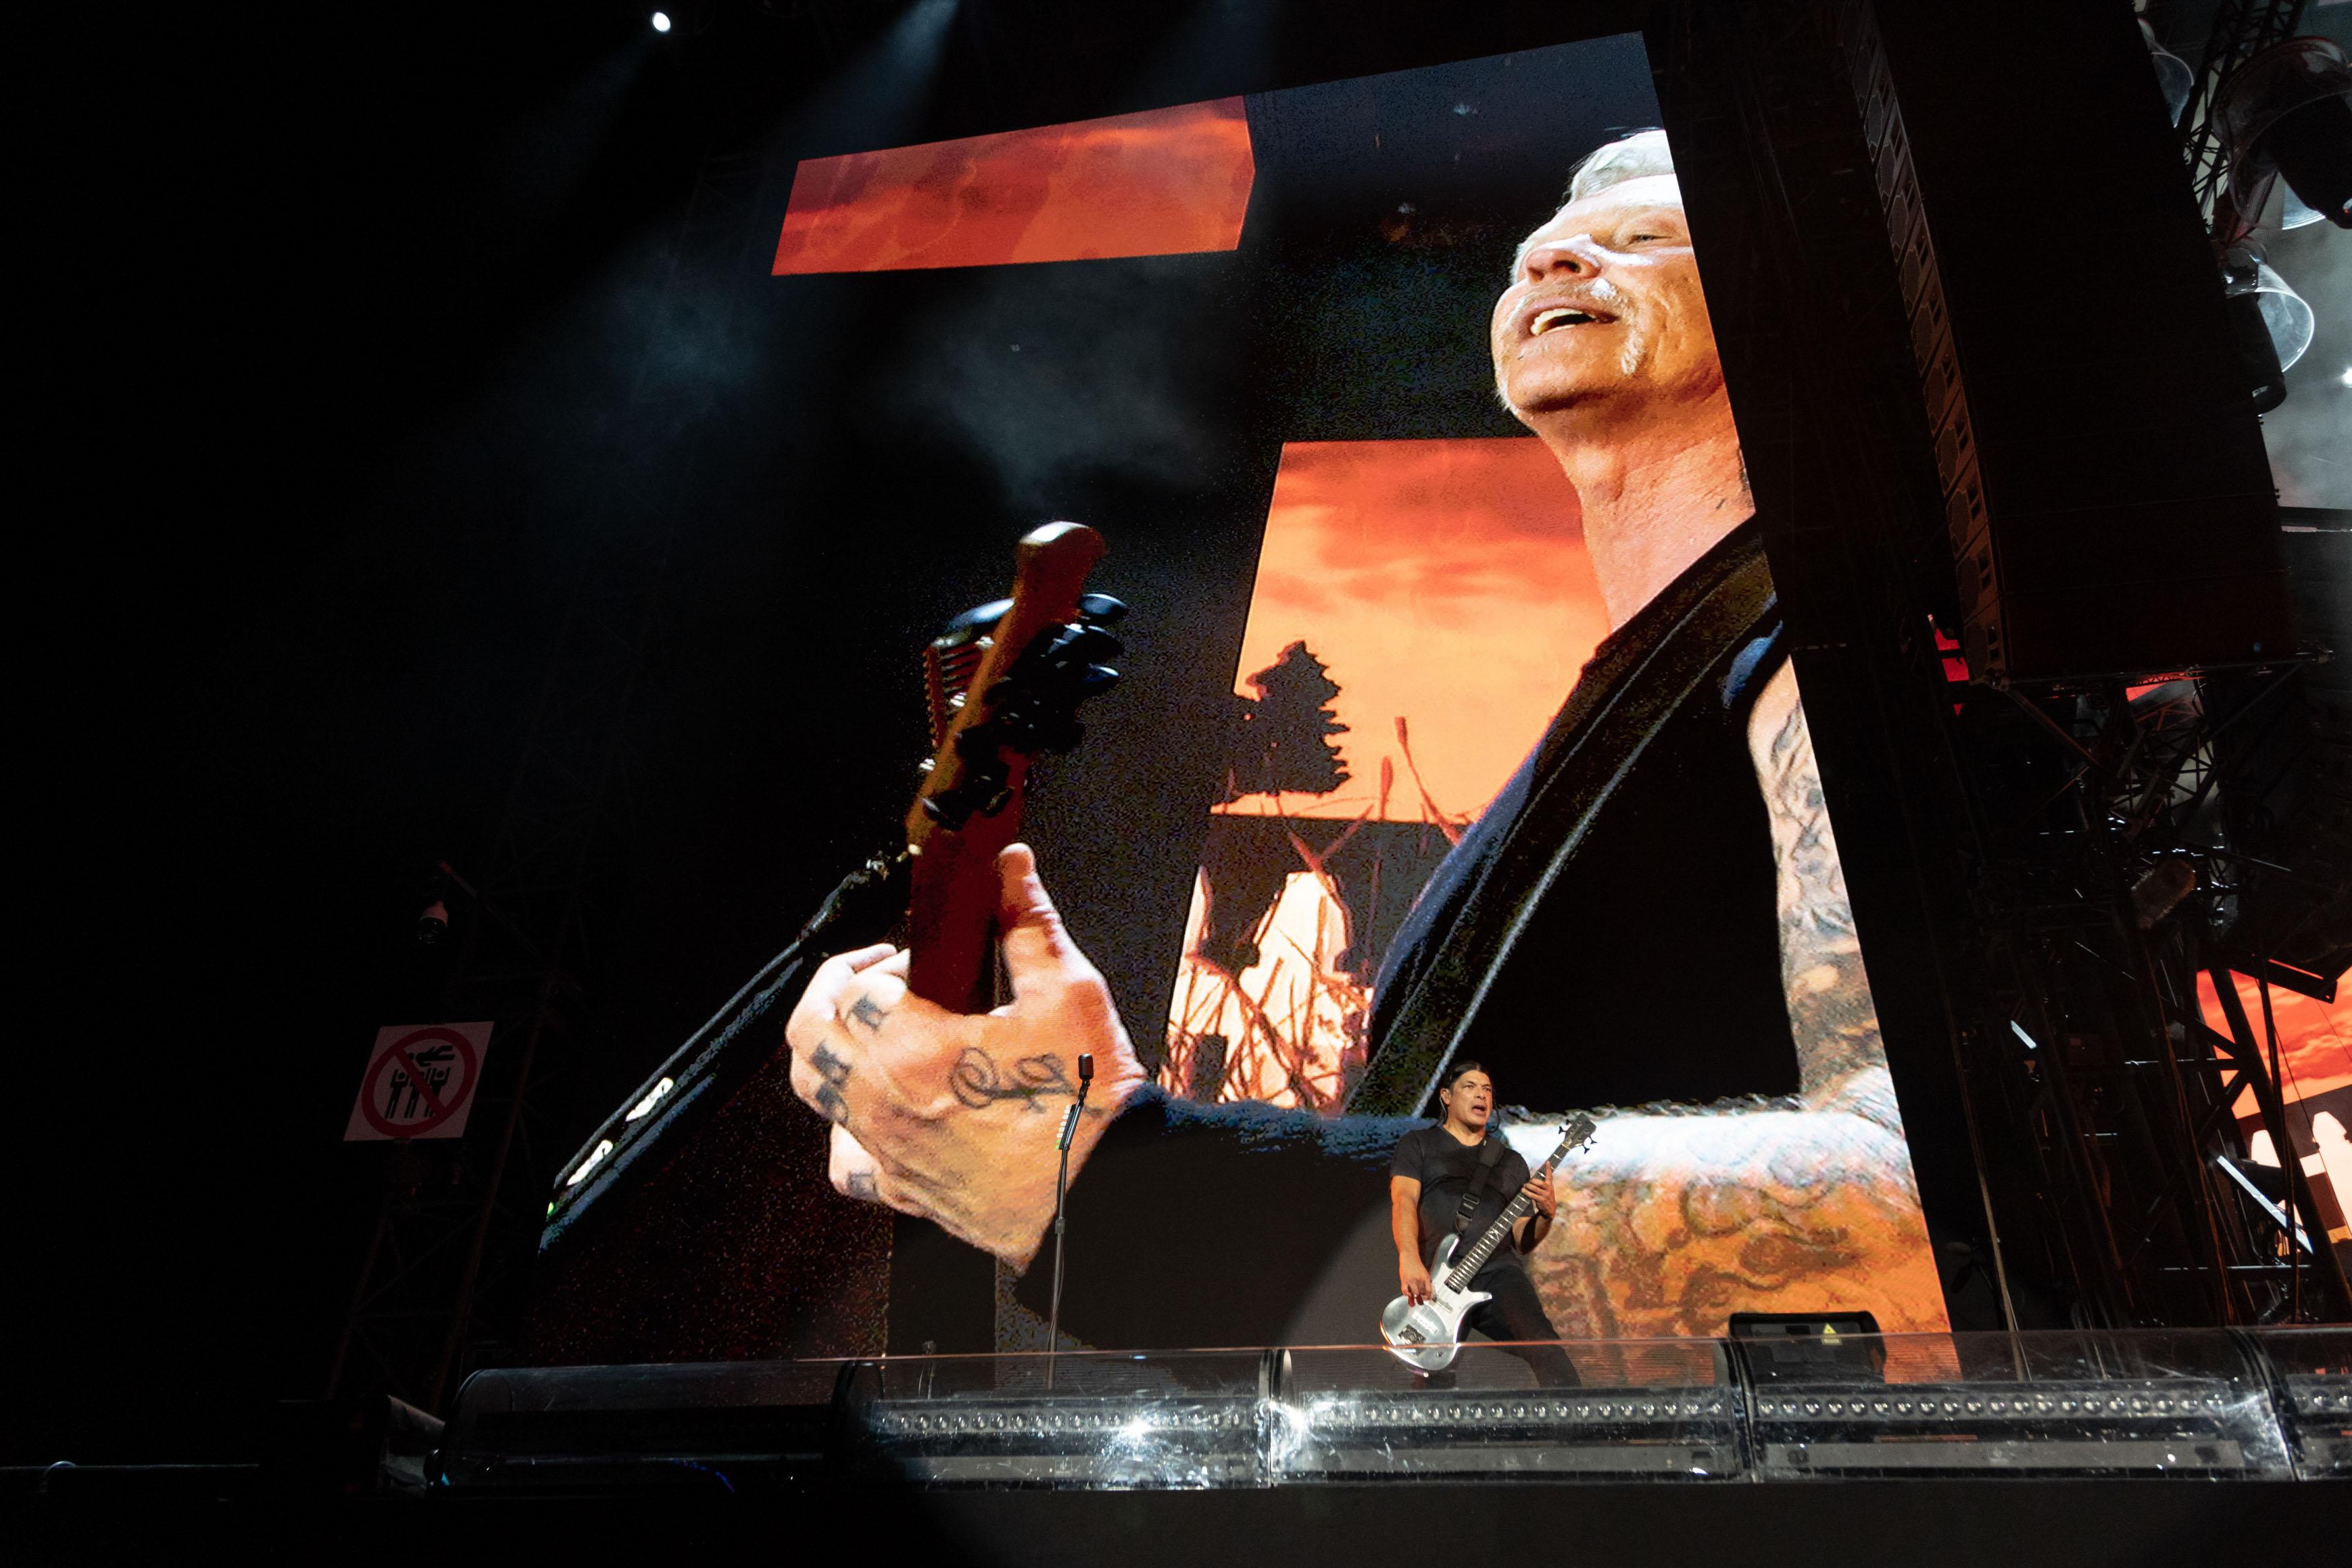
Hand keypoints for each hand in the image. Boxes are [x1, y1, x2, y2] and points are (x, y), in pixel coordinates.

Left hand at [784, 843, 1145, 1267]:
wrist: (1107, 1191)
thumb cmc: (1088, 1099)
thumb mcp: (1069, 993)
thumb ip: (1027, 923)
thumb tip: (1010, 866)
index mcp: (914, 1047)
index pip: (857, 985)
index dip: (886, 962)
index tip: (926, 961)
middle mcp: (884, 1101)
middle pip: (809, 1033)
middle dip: (832, 992)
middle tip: (875, 979)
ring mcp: (889, 1150)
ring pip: (815, 1093)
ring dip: (831, 1053)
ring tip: (875, 1036)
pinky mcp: (905, 1191)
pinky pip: (847, 1161)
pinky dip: (849, 1131)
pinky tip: (880, 1113)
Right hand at [1399, 1255, 1433, 1305]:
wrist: (1409, 1256)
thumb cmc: (1416, 1264)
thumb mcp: (1424, 1272)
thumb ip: (1425, 1281)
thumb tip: (1426, 1291)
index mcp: (1426, 1277)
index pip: (1429, 1290)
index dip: (1428, 1297)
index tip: (1427, 1299)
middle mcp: (1419, 1279)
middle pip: (1422, 1293)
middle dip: (1421, 1299)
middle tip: (1420, 1302)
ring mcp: (1411, 1280)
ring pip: (1414, 1293)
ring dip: (1415, 1298)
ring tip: (1414, 1301)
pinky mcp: (1404, 1280)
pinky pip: (1405, 1291)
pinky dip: (1407, 1294)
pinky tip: (1408, 1294)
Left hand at [1521, 1171, 1556, 1219]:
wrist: (1550, 1210)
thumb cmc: (1545, 1197)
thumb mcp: (1547, 1191)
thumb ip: (1542, 1185)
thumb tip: (1531, 1179)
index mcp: (1550, 1185)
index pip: (1550, 1176)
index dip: (1548, 1169)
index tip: (1547, 1162)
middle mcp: (1549, 1189)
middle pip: (1540, 1182)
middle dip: (1532, 1181)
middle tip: (1528, 1182)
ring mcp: (1545, 1195)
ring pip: (1535, 1188)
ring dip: (1528, 1187)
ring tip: (1524, 1186)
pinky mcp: (1542, 1200)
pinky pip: (1532, 1195)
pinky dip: (1527, 1193)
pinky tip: (1523, 1191)